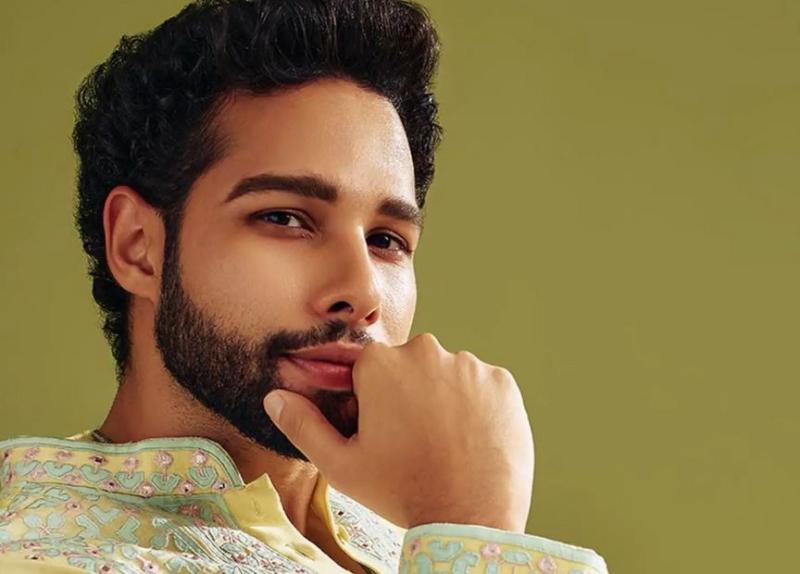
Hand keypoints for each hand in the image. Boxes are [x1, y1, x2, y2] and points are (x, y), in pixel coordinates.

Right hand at [263, 332, 533, 531]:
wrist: (468, 519)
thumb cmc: (399, 490)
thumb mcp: (340, 464)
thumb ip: (302, 425)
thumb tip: (274, 396)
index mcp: (380, 363)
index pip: (370, 371)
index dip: (372, 403)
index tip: (383, 432)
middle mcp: (426, 351)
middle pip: (410, 366)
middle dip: (409, 394)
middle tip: (414, 440)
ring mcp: (469, 365)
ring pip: (448, 374)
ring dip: (444, 398)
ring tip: (444, 443)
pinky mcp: (503, 382)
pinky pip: (483, 386)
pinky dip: (477, 406)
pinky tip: (470, 439)